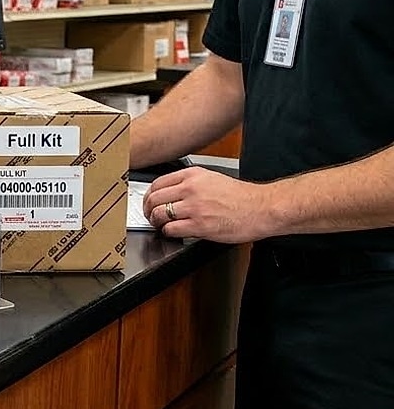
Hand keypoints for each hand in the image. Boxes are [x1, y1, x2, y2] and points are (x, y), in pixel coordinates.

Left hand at [141, 167, 276, 242]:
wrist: (262, 208)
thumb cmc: (241, 196)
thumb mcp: (212, 178)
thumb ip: (190, 182)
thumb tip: (172, 192)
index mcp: (192, 176)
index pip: (157, 183)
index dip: (148, 195)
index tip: (149, 202)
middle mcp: (191, 189)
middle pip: (154, 199)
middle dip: (148, 210)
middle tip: (150, 216)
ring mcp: (195, 207)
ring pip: (159, 214)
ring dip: (156, 222)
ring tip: (160, 225)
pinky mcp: (200, 225)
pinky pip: (172, 229)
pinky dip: (168, 232)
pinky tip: (173, 232)